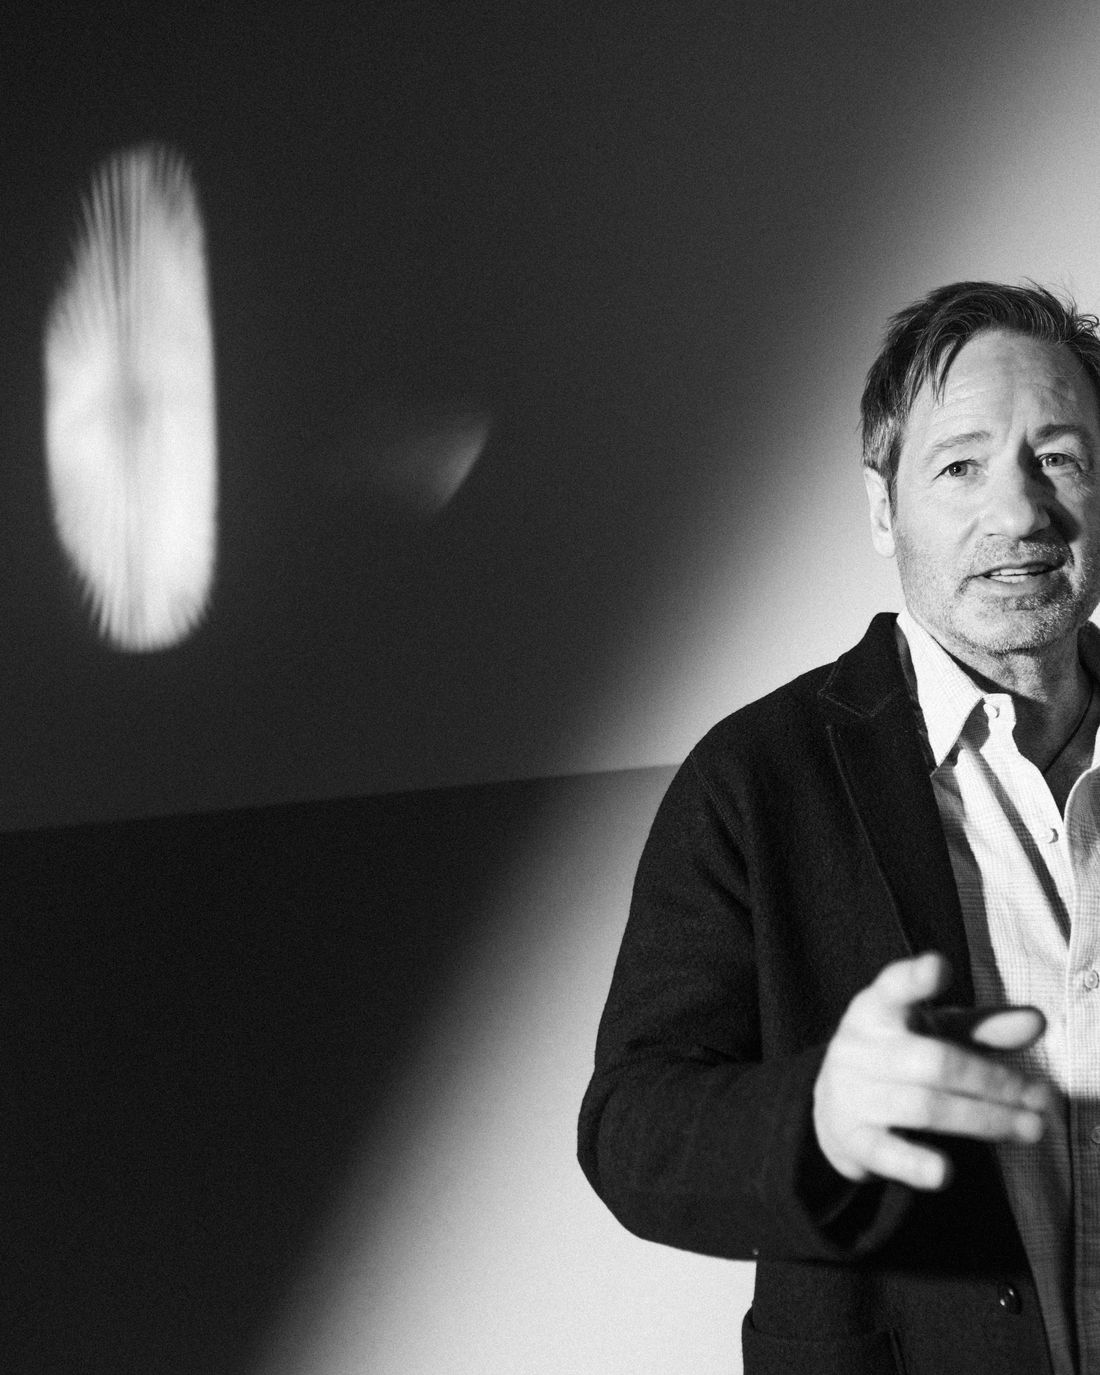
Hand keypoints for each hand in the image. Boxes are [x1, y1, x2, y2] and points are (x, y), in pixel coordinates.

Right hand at [812, 951, 1050, 1189]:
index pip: (894, 987)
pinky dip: (913, 1163)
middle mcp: (859, 1046)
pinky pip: (885, 1151)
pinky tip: (944, 1173)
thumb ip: (983, 1027)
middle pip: (933, 1060)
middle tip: (1039, 1097)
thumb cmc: (898, 1058)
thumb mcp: (934, 1033)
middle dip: (991, 1080)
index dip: (915, 979)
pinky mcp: (852, 1139)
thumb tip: (1038, 1020)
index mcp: (878, 1008)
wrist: (833, 1110)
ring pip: (923, 1106)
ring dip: (982, 1120)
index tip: (939, 967)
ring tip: (1029, 1129)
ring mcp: (852, 1093)